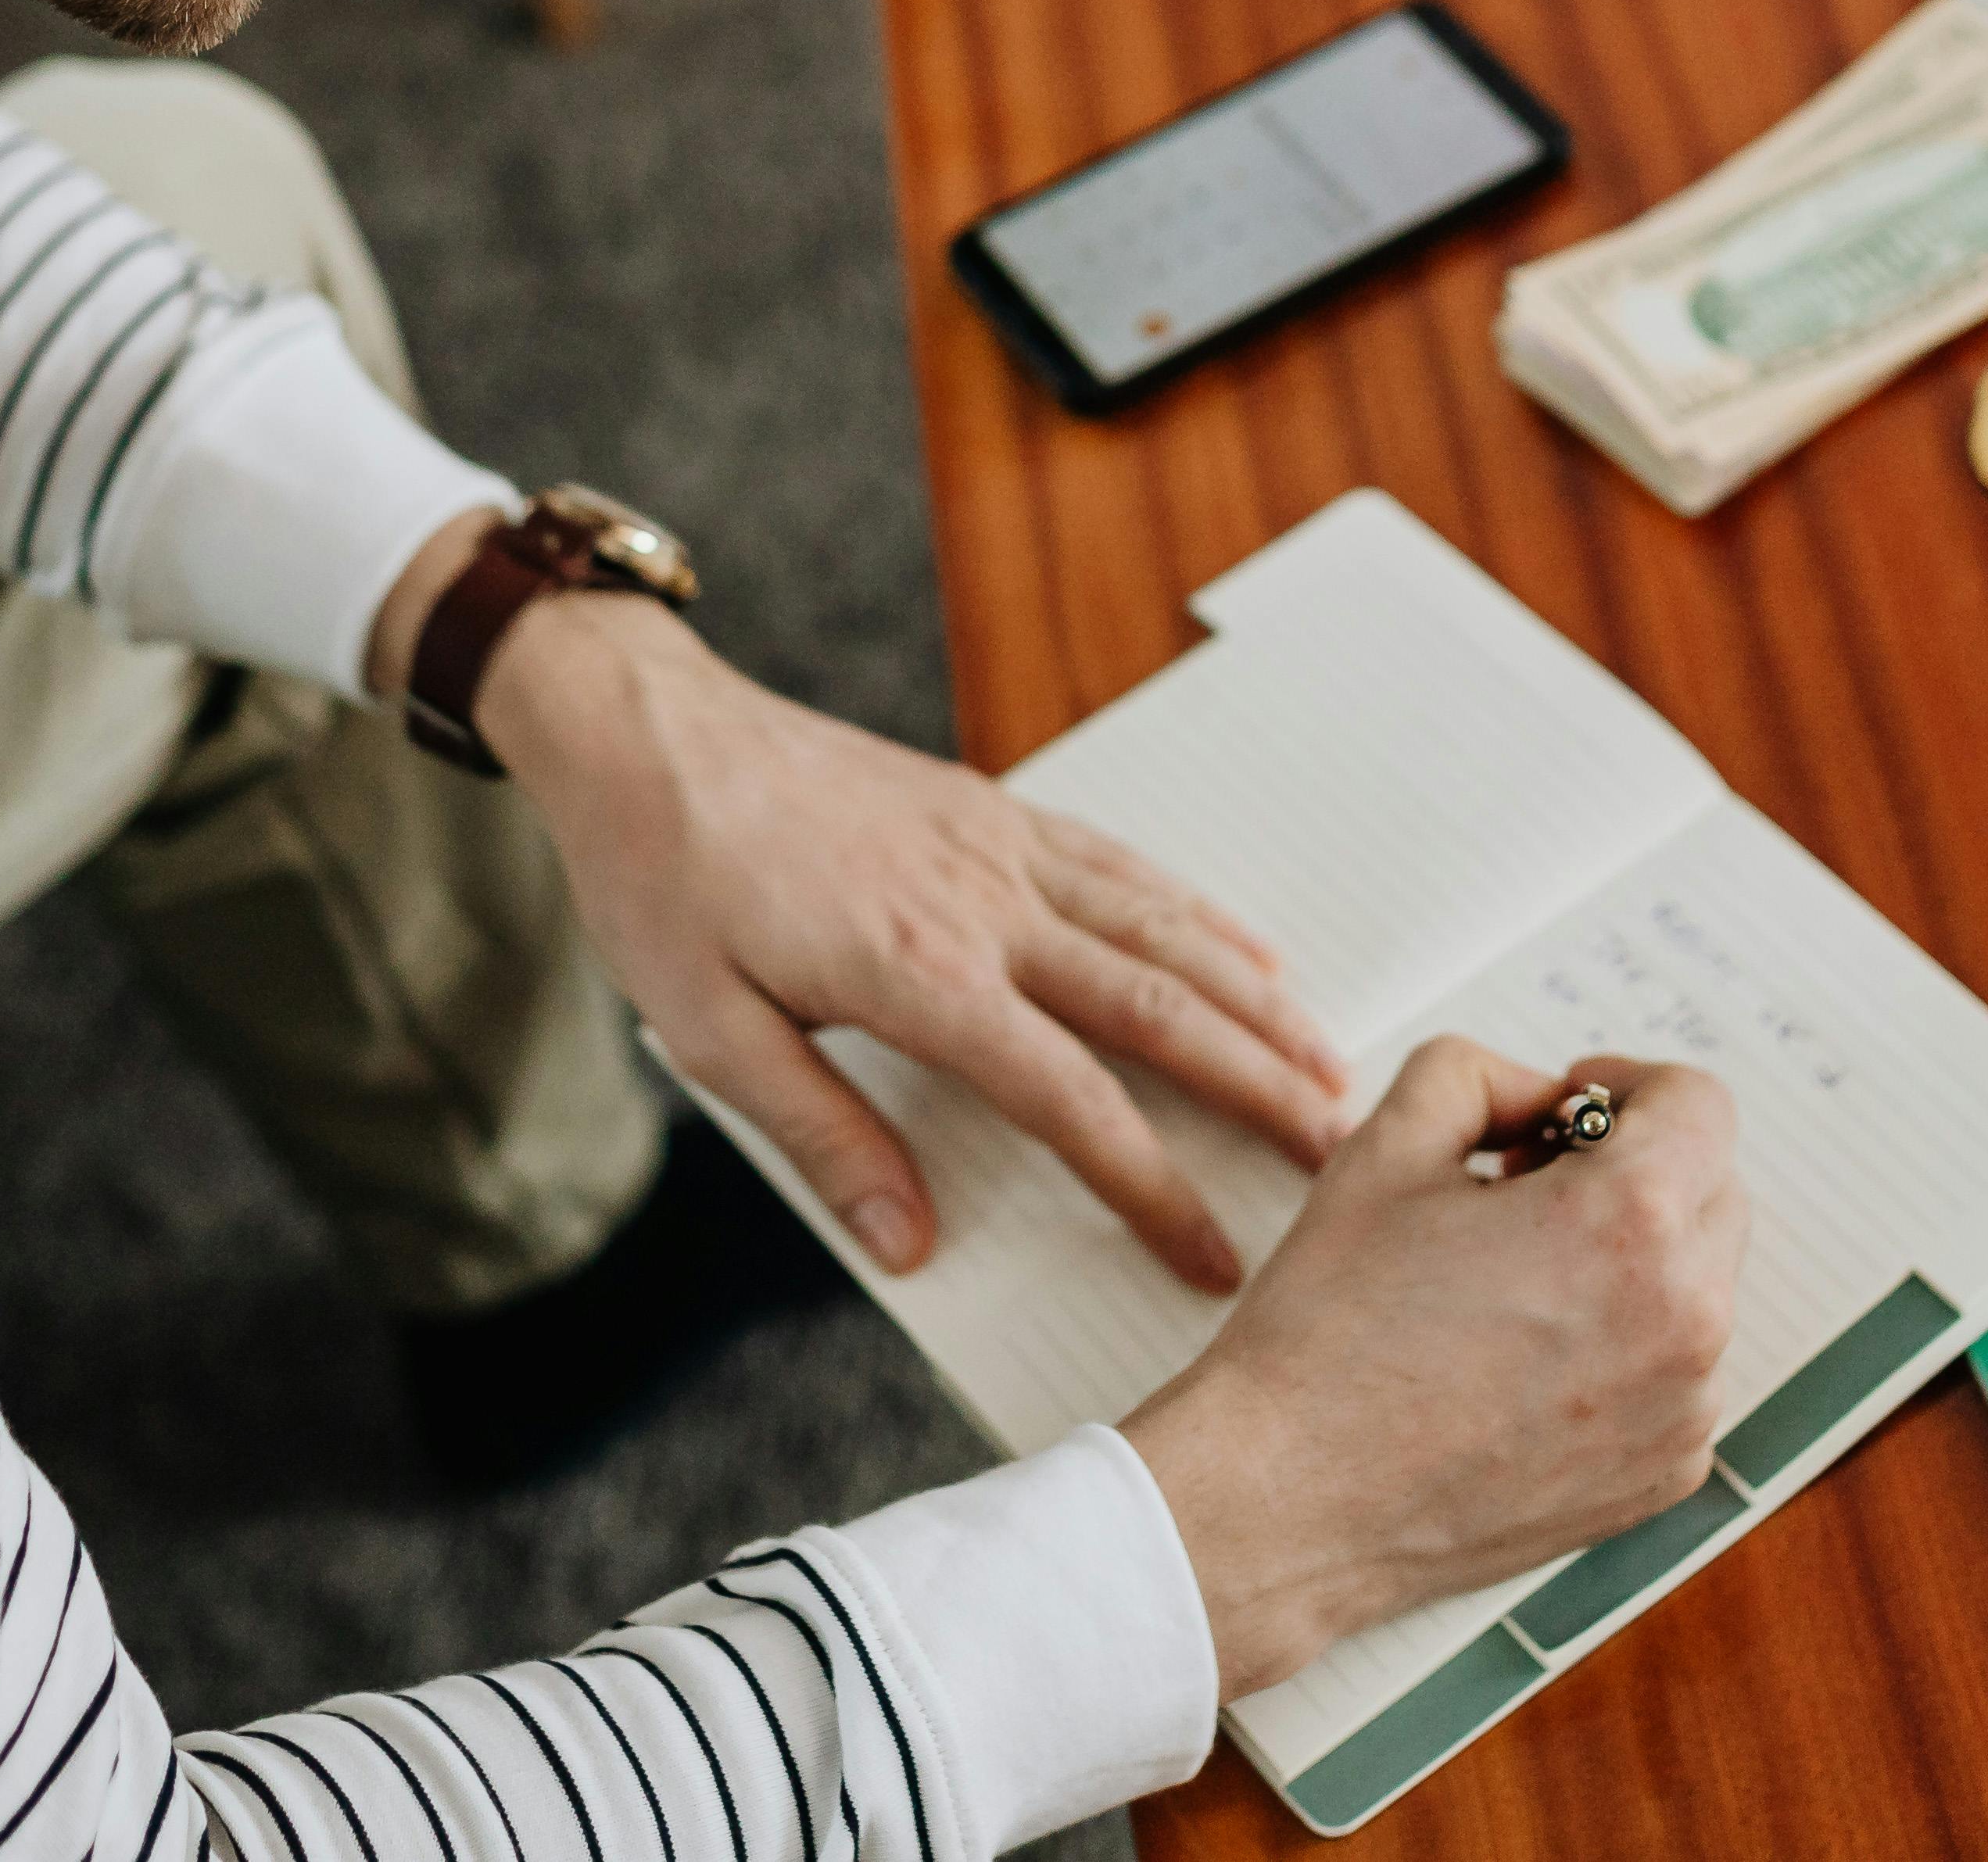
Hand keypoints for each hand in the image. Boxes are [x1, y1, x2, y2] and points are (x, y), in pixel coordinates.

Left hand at [413, 551, 1354, 1289]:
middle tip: (1339, 1153)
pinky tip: (1248, 951)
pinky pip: (1123, 865)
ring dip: (1256, 999)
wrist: (648, 733)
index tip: (1214, 1254)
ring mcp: (998, 846)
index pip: (1072, 1101)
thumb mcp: (712, 1035)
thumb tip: (913, 1246)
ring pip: (1163, 928)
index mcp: (920, 976)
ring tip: (1329, 1065)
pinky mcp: (991, 809)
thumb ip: (824, 1138)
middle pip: (1157, 1008)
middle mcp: (985, 905)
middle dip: (1259, 1086)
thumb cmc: (664, 884)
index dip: (1154, 1186)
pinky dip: (1199, 914)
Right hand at [1122, 1040, 1747, 1698]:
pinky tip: (1526, 1362)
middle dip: (1631, 1167)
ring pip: (1699, 1285)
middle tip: (1524, 1190)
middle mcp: (1685, 1319)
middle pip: (1711, 1188)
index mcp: (1630, 1220)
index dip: (1629, 1085)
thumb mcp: (1386, 1144)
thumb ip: (1482, 1076)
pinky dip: (1627, 1348)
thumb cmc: (1331, 1327)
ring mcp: (1684, 1410)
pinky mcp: (1665, 1476)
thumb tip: (1544, 1100)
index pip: (1700, 1104)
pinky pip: (1680, 1374)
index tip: (1567, 1113)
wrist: (1294, 1497)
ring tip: (1516, 1284)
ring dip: (1633, 1260)